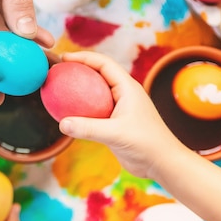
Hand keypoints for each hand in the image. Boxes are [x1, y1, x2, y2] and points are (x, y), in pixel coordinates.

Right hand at [58, 51, 185, 178]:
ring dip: (78, 89)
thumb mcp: (116, 134)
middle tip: (58, 72)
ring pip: (95, 92)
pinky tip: (67, 114)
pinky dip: (81, 108)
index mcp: (127, 87)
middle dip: (78, 69)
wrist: (162, 163)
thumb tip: (62, 124)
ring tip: (59, 89)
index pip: (103, 63)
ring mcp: (119, 107)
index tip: (63, 58)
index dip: (83, 57)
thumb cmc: (147, 144)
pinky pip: (94, 109)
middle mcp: (123, 93)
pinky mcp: (115, 122)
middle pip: (98, 73)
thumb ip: (88, 128)